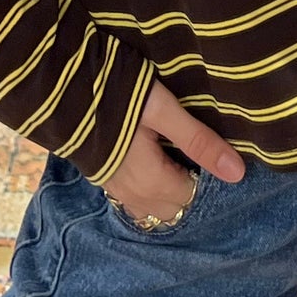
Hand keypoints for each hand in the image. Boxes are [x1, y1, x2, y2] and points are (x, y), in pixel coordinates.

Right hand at [104, 79, 244, 227]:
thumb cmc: (115, 95)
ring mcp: (114, 189)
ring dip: (168, 192)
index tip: (209, 150)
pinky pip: (134, 199)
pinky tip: (153, 163)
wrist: (59, 88)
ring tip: (177, 160)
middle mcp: (132, 195)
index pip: (192, 198)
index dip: (207, 178)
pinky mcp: (102, 178)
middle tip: (196, 154)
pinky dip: (149, 190)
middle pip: (173, 208)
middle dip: (189, 189)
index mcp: (151, 182)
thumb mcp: (163, 110)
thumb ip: (198, 140)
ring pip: (152, 207)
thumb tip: (237, 173)